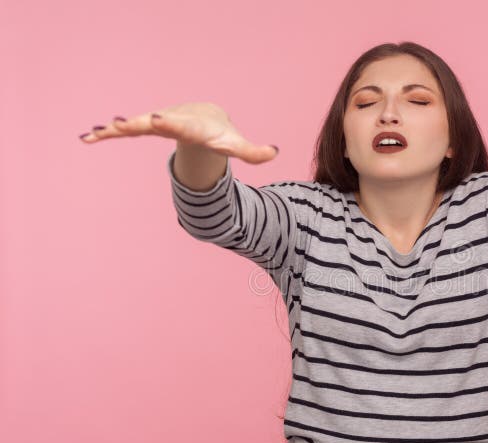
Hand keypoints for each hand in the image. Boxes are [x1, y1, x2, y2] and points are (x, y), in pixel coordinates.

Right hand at [78, 101, 278, 163]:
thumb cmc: (219, 133)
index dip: (168, 122)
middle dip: (136, 124)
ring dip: (113, 130)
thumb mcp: (235, 144)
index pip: (178, 124)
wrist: (204, 117)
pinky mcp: (145, 128)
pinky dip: (107, 134)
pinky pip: (124, 132)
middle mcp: (168, 121)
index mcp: (189, 126)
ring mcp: (154, 124)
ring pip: (132, 126)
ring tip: (93, 135)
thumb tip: (275, 153)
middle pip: (150, 123)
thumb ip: (253, 151)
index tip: (156, 119)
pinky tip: (87, 138)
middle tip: (119, 125)